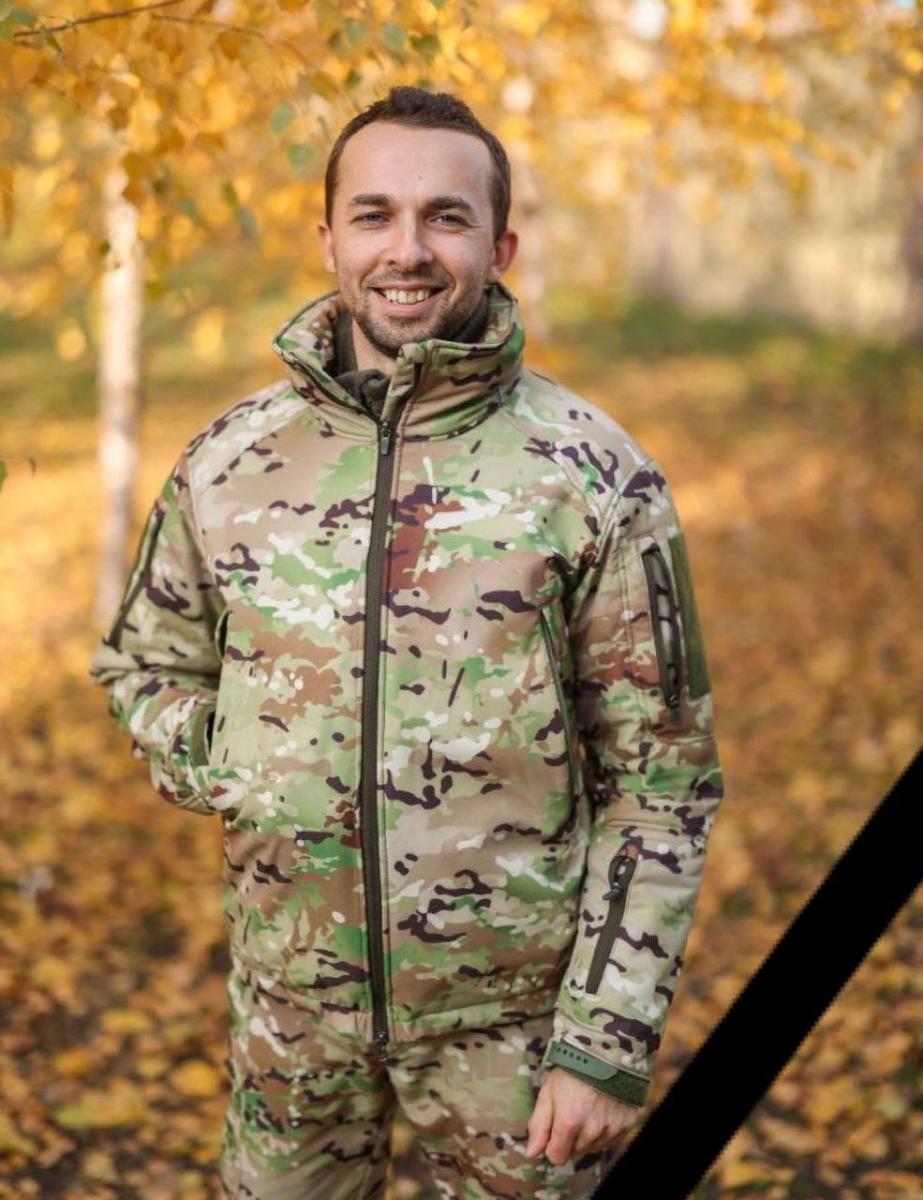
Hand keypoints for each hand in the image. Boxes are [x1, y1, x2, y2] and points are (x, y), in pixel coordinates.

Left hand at [524, 1067, 641, 1165]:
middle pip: (575, 1153)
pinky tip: (602, 1108)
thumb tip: (531, 1154)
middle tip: (571, 1111)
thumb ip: (539, 1125)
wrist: (607, 1048)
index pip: (557, 1157)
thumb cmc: (572, 1068)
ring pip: (593, 1147)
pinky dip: (605, 1129)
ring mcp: (612, 1129)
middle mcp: (592, 1131)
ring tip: (587, 1107)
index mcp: (569, 1123)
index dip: (552, 1145)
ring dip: (588, 1135)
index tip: (554, 1128)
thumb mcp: (548, 1091)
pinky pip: (611, 1138)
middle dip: (570, 1139)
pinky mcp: (628, 1123)